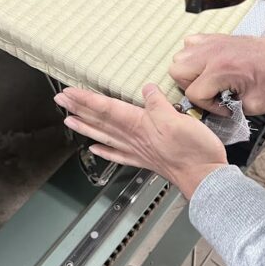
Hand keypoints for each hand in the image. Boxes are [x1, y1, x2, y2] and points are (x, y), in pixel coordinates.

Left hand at [53, 84, 227, 198]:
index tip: (69, 92)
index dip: (86, 99)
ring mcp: (139, 150)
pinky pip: (119, 155)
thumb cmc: (193, 150)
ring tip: (69, 121)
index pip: (107, 108)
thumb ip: (158, 103)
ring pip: (106, 136)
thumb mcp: (177, 118)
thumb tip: (146, 89)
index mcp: (140, 124)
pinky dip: (105, 151)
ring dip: (86, 127)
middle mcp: (134, 138)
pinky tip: (95, 149)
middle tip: (60, 101)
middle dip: (79, 110)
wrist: (204, 176)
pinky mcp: (147, 160)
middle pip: (101, 121)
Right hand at [169, 32, 264, 115]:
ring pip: (180, 56)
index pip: (194, 93)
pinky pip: (190, 44)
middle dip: (189, 87)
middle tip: (209, 92)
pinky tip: (207, 65)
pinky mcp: (214, 38)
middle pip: (176, 71)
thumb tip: (219, 110)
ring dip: (189, 71)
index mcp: (222, 70)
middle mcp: (212, 54)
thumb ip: (232, 110)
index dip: (207, 106)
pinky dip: (193, 56)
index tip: (223, 107)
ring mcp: (211, 43)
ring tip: (207, 79)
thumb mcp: (256, 104)